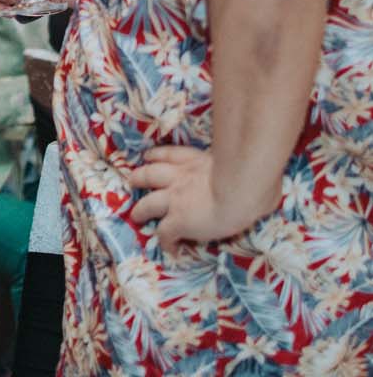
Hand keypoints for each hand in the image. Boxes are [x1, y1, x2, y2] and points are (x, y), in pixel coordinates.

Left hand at [127, 145, 264, 255]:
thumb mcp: (248, 169)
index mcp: (197, 162)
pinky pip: (164, 234)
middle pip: (149, 174)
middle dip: (139, 178)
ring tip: (136, 215)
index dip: (157, 156)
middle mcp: (179, 177)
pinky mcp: (177, 221)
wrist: (240, 190)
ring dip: (140, 210)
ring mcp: (175, 199)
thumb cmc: (255, 178)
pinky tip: (169, 249)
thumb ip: (252, 178)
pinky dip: (165, 242)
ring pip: (147, 204)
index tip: (150, 158)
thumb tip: (270, 188)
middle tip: (133, 181)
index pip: (170, 155)